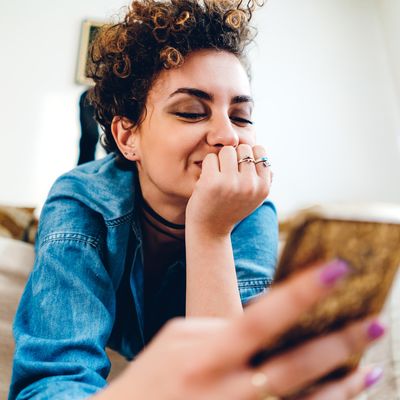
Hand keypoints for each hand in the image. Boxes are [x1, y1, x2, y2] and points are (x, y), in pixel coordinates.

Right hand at [98, 260, 383, 399]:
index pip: (262, 317)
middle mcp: (229, 388)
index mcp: (208, 354)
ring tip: (369, 357)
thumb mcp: (176, 339)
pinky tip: (345, 391)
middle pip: (295, 364)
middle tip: (374, 318)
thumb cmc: (151, 376)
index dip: (301, 293)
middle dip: (338, 341)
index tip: (335, 269)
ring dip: (342, 382)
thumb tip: (255, 321)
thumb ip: (216, 328)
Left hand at [185, 144, 271, 235]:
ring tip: (218, 175)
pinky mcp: (212, 182)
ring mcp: (231, 183)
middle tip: (227, 172)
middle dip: (234, 156)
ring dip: (220, 159)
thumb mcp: (254, 197)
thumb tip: (263, 155)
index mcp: (263, 187)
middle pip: (243, 148)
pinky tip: (208, 179)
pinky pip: (211, 158)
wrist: (210, 229)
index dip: (248, 155)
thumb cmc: (231, 208)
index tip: (240, 167)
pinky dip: (208, 166)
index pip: (260, 151)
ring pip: (227, 150)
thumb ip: (262, 178)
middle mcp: (250, 185)